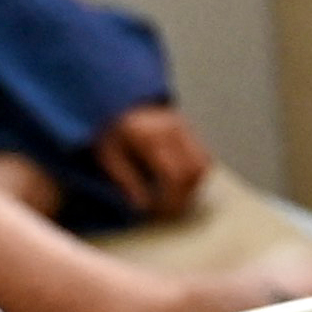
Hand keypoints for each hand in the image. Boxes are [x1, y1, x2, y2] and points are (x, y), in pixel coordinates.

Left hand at [96, 101, 214, 218]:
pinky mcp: (190, 129)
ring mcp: (185, 127)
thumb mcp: (108, 155)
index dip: (170, 197)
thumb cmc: (109, 130)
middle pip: (194, 170)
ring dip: (192, 185)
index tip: (157, 210)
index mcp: (150, 137)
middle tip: (167, 209)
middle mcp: (174, 130)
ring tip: (172, 197)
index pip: (174, 174)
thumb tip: (142, 206)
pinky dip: (194, 173)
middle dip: (184, 195)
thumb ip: (125, 180)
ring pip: (204, 164)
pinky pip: (203, 156)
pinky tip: (177, 181)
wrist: (116, 101)